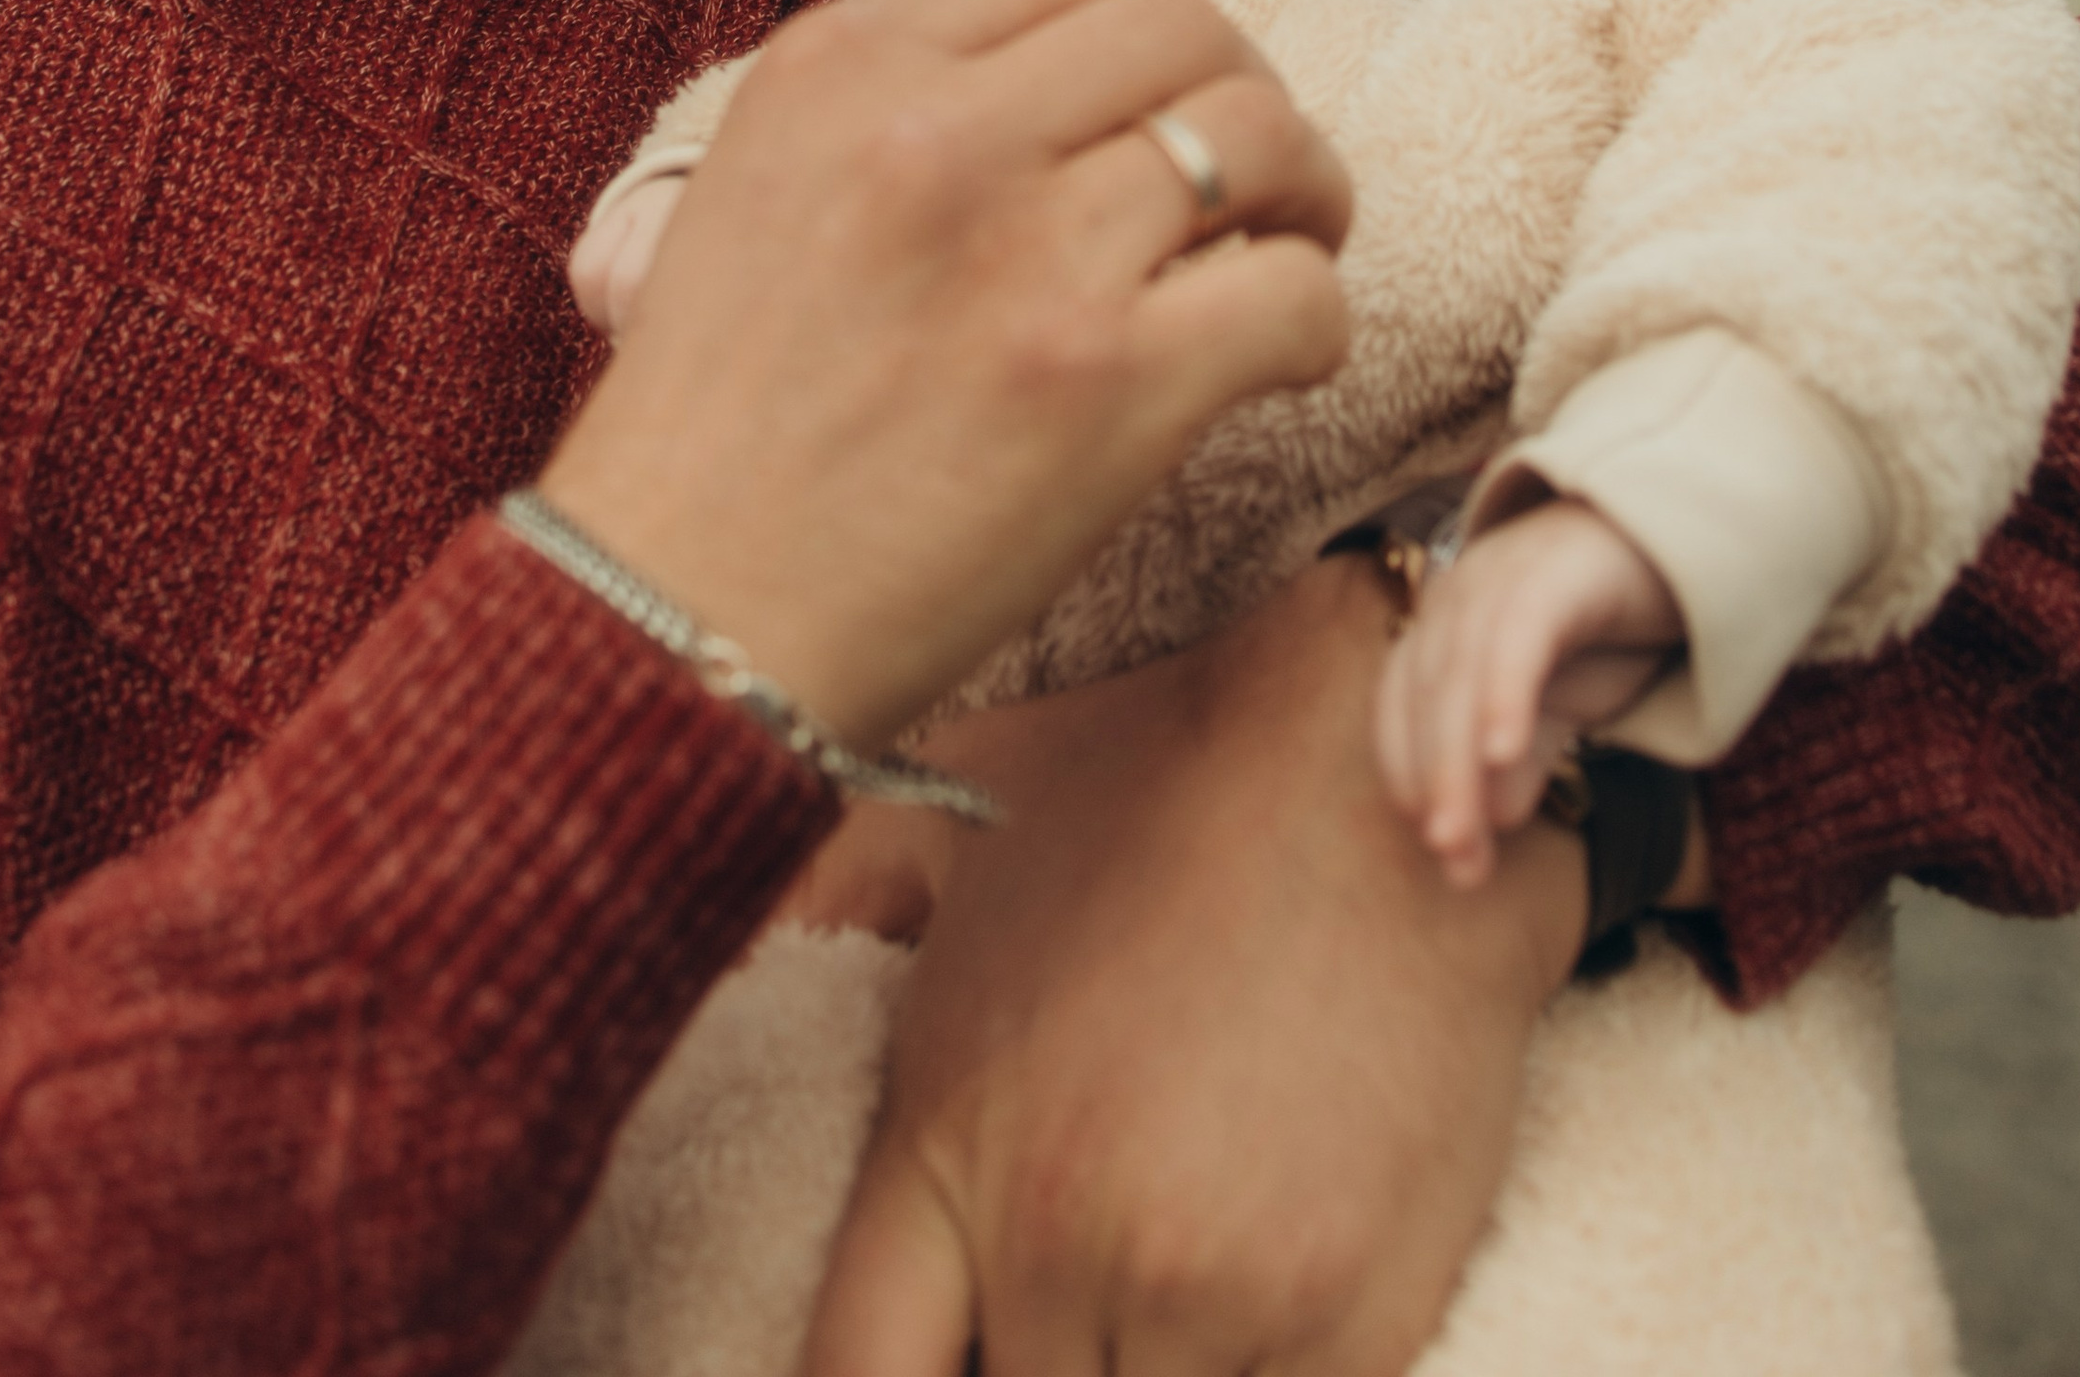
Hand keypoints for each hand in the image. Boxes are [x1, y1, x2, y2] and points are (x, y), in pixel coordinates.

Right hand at [542, 0, 1352, 747]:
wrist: (679, 618)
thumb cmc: (715, 429)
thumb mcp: (752, 187)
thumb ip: (885, 103)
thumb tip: (1054, 71)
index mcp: (841, 66)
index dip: (1137, 28)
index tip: (1152, 97)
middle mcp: (939, 131)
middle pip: (1185, 27)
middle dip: (1242, 89)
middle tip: (1250, 174)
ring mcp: (1033, 252)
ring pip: (1261, 136)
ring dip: (1305, 190)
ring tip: (1288, 247)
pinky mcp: (1113, 385)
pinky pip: (1294, 292)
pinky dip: (1316, 319)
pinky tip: (1281, 359)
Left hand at [803, 558, 1588, 1376]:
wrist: (1390, 762)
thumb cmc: (1169, 775)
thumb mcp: (951, 802)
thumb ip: (823, 891)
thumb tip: (690, 923)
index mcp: (947, 1140)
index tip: (940, 1352)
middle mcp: (1061, 1238)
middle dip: (1032, 1355)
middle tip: (1061, 1286)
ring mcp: (1208, 1296)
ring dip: (1136, 1367)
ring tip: (1161, 1273)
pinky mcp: (1351, 1325)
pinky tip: (1251, 1304)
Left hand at [1376, 499, 1681, 888]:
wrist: (1680, 535)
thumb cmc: (1606, 615)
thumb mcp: (1564, 698)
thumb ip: (1523, 754)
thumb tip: (1487, 825)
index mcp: (1446, 623)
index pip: (1399, 705)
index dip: (1410, 777)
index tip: (1441, 853)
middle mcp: (1459, 593)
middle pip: (1423, 696)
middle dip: (1433, 784)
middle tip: (1453, 862)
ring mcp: (1500, 573)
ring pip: (1459, 674)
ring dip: (1453, 758)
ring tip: (1460, 834)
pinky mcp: (1552, 570)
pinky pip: (1516, 635)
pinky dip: (1502, 693)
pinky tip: (1502, 749)